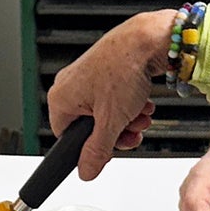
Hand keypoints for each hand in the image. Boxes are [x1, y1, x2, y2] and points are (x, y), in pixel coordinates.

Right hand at [47, 10, 176, 178]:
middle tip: (130, 134)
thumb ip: (97, 151)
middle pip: (89, 127)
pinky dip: (130, 105)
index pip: (65, 138)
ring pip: (105, 113)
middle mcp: (70, 85)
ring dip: (126, 121)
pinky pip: (114, 99)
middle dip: (115, 133)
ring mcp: (88, 77)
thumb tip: (86, 171)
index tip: (107, 152)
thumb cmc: (124, 68)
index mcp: (60, 98)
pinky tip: (142, 104)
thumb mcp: (111, 121)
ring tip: (140, 117)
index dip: (89, 149)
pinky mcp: (106, 71)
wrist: (148, 39)